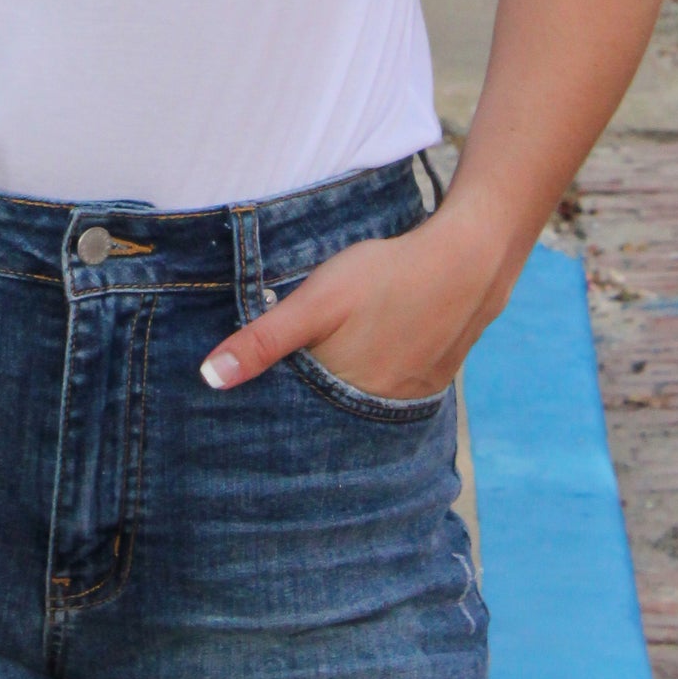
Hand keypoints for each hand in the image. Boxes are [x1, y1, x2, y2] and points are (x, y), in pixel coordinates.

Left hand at [200, 200, 514, 402]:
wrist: (468, 261)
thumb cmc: (384, 276)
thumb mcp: (315, 302)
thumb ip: (263, 341)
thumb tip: (209, 379)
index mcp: (344, 395)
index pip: (299, 418)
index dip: (276, 409)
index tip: (251, 406)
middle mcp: (380, 408)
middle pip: (333, 413)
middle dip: (310, 404)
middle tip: (291, 379)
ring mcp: (412, 396)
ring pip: (364, 402)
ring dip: (346, 391)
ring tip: (332, 365)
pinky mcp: (435, 379)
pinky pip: (396, 391)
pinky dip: (378, 379)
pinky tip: (372, 354)